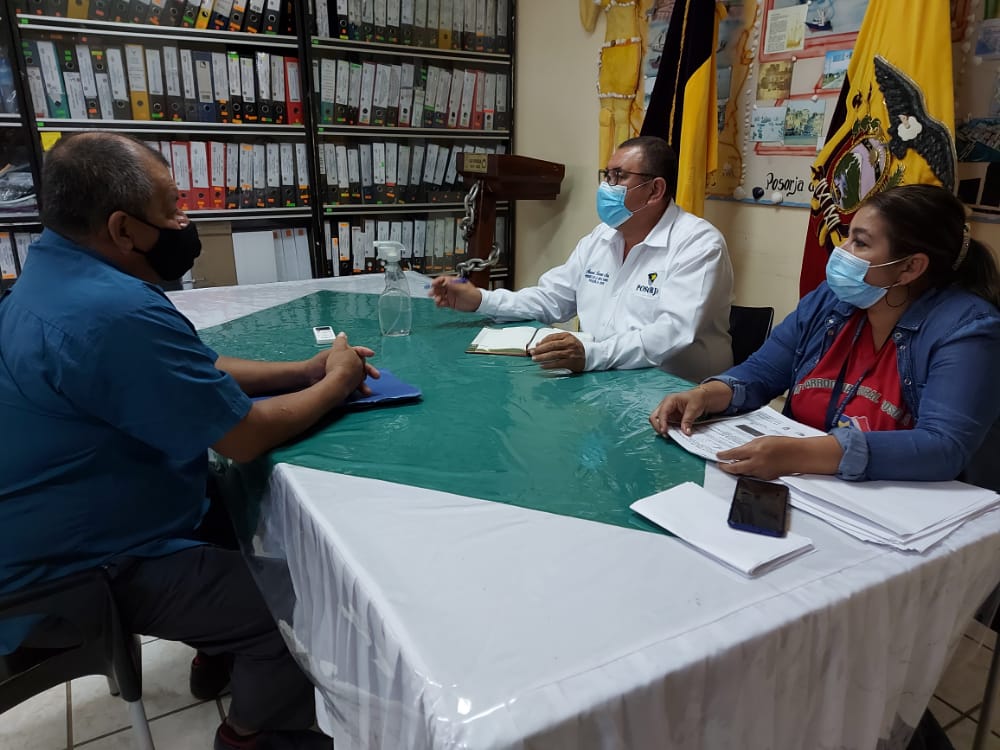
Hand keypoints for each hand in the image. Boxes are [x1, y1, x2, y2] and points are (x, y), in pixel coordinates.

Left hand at [304, 341, 378, 385]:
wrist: (308, 378)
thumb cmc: (318, 363)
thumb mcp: (330, 352)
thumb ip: (339, 345)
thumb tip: (343, 334)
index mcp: (344, 355)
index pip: (357, 351)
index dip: (364, 352)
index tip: (371, 354)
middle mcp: (346, 364)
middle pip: (361, 366)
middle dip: (369, 371)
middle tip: (377, 376)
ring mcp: (345, 374)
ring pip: (359, 378)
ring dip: (364, 383)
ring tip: (367, 390)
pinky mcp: (343, 384)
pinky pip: (353, 386)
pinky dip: (358, 389)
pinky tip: (362, 392)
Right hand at [429, 275, 482, 311]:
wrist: (478, 304)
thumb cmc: (473, 294)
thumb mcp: (464, 288)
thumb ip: (454, 285)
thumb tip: (446, 281)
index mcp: (454, 282)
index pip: (443, 279)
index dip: (437, 281)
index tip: (433, 284)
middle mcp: (450, 288)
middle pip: (439, 287)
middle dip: (434, 290)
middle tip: (431, 293)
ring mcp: (450, 295)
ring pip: (440, 295)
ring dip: (436, 297)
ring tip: (437, 300)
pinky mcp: (450, 303)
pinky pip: (442, 302)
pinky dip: (439, 303)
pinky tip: (438, 304)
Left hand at [529, 332, 585, 371]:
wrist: (588, 356)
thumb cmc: (574, 347)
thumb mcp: (566, 339)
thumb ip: (554, 340)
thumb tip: (538, 344)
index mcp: (567, 336)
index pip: (552, 337)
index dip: (542, 342)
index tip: (535, 346)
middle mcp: (569, 343)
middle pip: (551, 346)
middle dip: (540, 349)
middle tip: (532, 353)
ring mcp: (570, 353)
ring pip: (553, 354)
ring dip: (542, 357)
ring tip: (534, 359)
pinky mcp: (571, 362)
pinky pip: (557, 363)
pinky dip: (549, 365)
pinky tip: (542, 366)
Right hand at [649, 387, 711, 435]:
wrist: (701, 398)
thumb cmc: (697, 399)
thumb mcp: (694, 409)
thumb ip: (688, 420)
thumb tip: (685, 432)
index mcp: (669, 400)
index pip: (661, 412)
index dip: (661, 422)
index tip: (664, 431)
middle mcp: (665, 406)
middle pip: (654, 417)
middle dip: (657, 426)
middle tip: (665, 435)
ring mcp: (666, 412)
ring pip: (657, 422)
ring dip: (661, 429)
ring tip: (669, 436)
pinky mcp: (669, 418)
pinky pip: (664, 425)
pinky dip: (666, 430)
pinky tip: (672, 434)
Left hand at [716, 435, 842, 479]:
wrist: (798, 455)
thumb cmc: (783, 444)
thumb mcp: (763, 439)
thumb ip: (750, 446)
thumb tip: (739, 451)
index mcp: (755, 450)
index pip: (733, 454)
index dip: (724, 455)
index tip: (718, 455)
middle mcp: (756, 462)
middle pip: (735, 468)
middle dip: (725, 467)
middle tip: (720, 465)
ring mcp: (761, 471)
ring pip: (743, 472)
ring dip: (735, 469)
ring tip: (729, 466)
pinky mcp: (766, 477)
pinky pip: (752, 475)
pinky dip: (746, 472)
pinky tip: (745, 468)